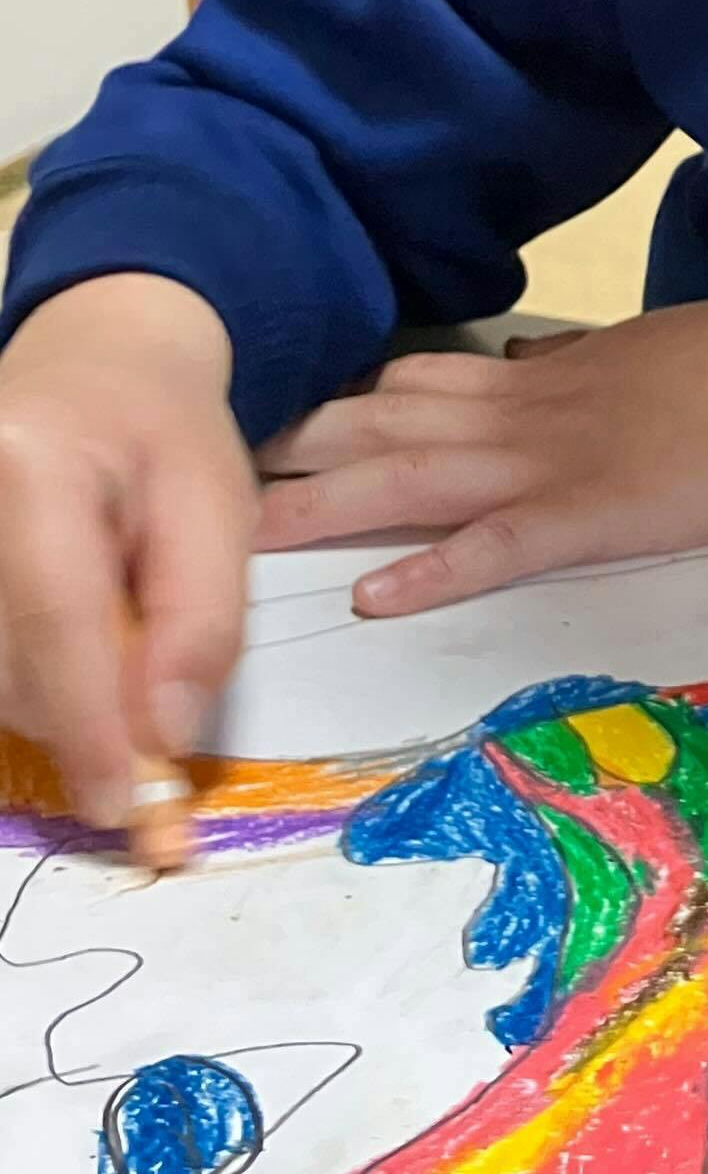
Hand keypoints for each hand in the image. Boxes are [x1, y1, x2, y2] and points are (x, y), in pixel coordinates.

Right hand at [0, 276, 254, 825]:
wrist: (95, 367)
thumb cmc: (165, 434)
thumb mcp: (220, 512)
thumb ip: (200, 624)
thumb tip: (162, 738)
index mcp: (32, 467)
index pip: (55, 621)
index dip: (89, 728)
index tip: (124, 807)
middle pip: (7, 667)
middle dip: (82, 726)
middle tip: (148, 744)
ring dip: (55, 705)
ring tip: (113, 651)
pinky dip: (28, 681)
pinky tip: (72, 654)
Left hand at [256, 284, 707, 613]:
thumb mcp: (627, 351)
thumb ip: (563, 364)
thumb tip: (524, 360)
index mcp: (527, 382)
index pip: (405, 387)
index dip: (330, 406)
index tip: (267, 421)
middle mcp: (513, 416)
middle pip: (377, 428)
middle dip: (290, 452)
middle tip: (206, 476)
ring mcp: (543, 465)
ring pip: (409, 480)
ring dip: (325, 507)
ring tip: (244, 537)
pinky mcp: (587, 516)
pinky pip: (496, 546)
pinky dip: (433, 569)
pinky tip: (376, 596)